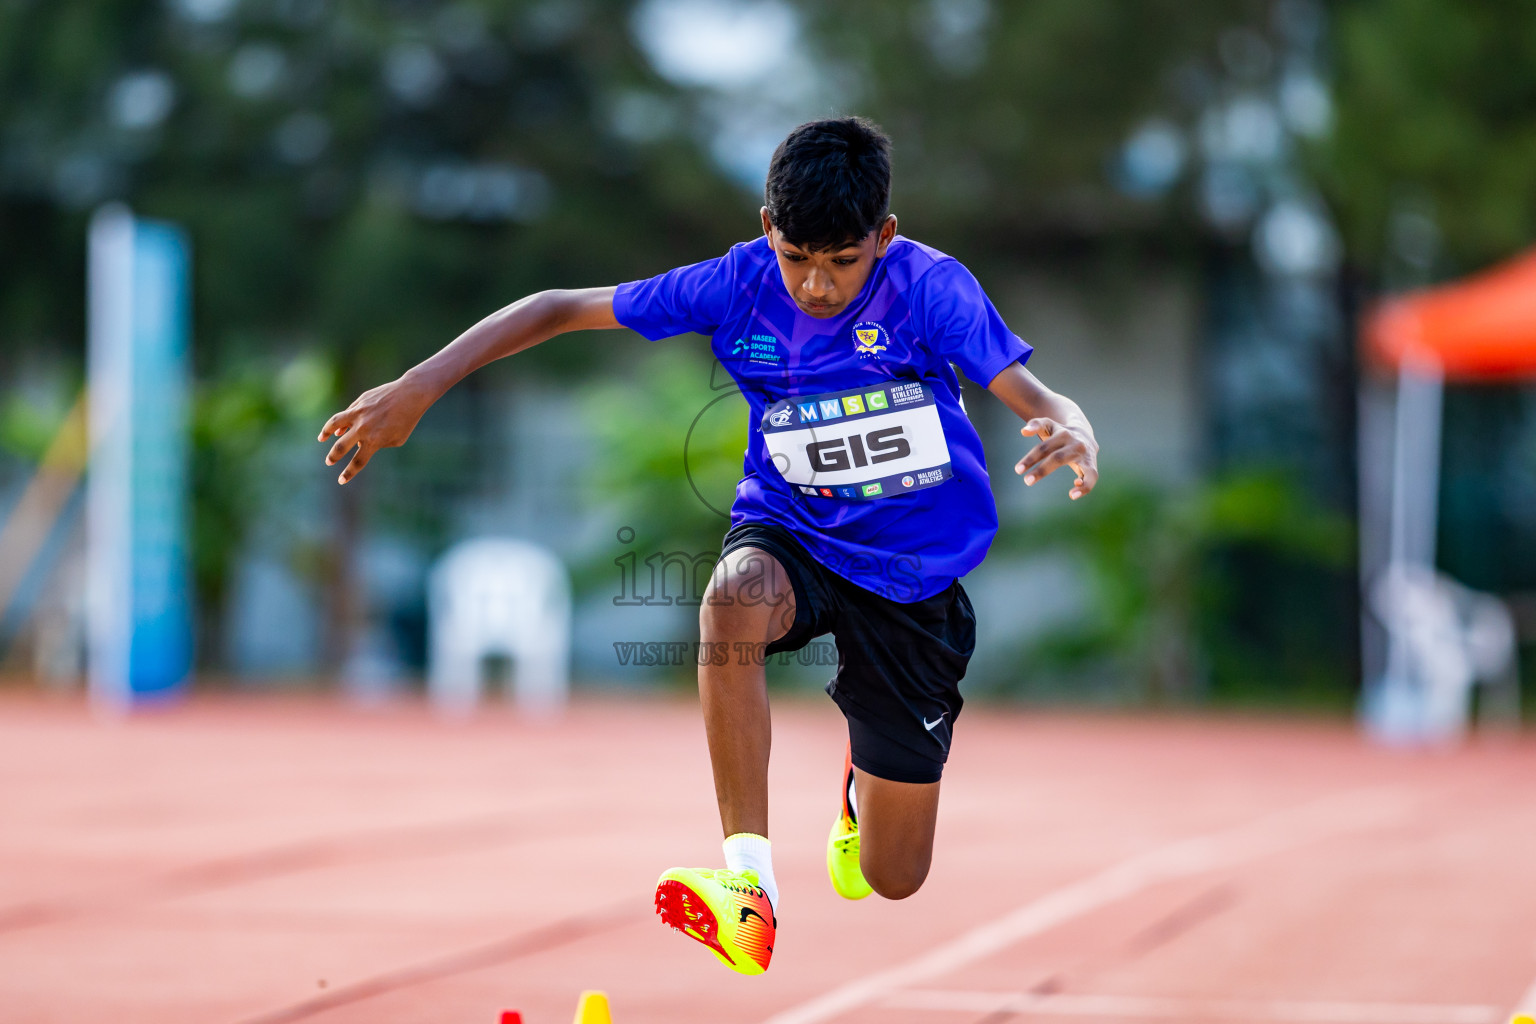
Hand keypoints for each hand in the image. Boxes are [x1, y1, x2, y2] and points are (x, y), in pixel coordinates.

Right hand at [318, 375, 433, 483]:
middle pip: (340, 447)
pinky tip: (339, 427)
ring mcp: (359, 413)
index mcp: (374, 441)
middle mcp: (363, 428)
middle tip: (329, 462)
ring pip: (334, 424)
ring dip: (325, 432)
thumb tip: (360, 444)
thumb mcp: (397, 439)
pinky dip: (342, 421)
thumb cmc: (407, 420)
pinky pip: (347, 413)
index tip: (341, 480)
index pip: (357, 462)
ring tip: (321, 438)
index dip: (348, 473)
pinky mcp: (359, 402)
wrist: (411, 394)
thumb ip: (379, 444)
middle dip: (333, 457)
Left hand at [1015, 418, 1098, 499]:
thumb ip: (1036, 424)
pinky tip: (1073, 494)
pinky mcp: (1092, 465)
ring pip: (1084, 470)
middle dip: (1042, 470)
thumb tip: (1024, 431)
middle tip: (1027, 481)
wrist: (1085, 434)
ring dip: (1078, 484)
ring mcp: (1085, 455)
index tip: (1018, 470)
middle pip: (1057, 458)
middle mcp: (1076, 444)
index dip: (1030, 459)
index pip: (1043, 448)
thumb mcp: (1049, 425)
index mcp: (1063, 434)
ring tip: (1070, 495)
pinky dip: (1086, 487)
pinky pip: (1092, 477)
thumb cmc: (1061, 433)